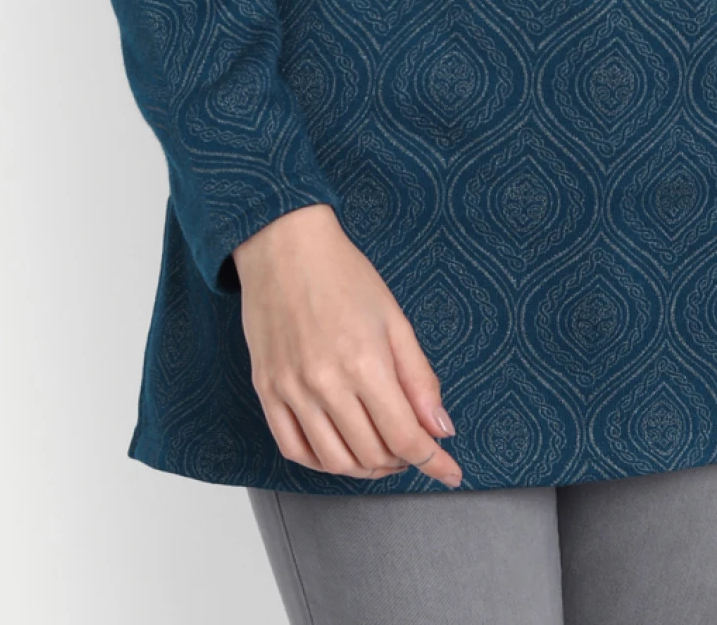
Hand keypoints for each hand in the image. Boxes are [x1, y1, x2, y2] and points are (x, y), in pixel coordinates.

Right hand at [232, 203, 462, 487]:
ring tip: (382, 451)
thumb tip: (441, 428)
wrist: (284, 246)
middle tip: (414, 447)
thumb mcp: (395, 319)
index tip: (450, 470)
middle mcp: (325, 383)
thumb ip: (420, 378)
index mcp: (364, 362)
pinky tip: (341, 450)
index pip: (404, 437)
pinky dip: (322, 463)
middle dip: (402, 461)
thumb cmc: (343, 274)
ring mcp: (291, 390)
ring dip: (366, 467)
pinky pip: (294, 449)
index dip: (433, 460)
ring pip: (334, 462)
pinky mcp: (267, 391)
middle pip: (372, 454)